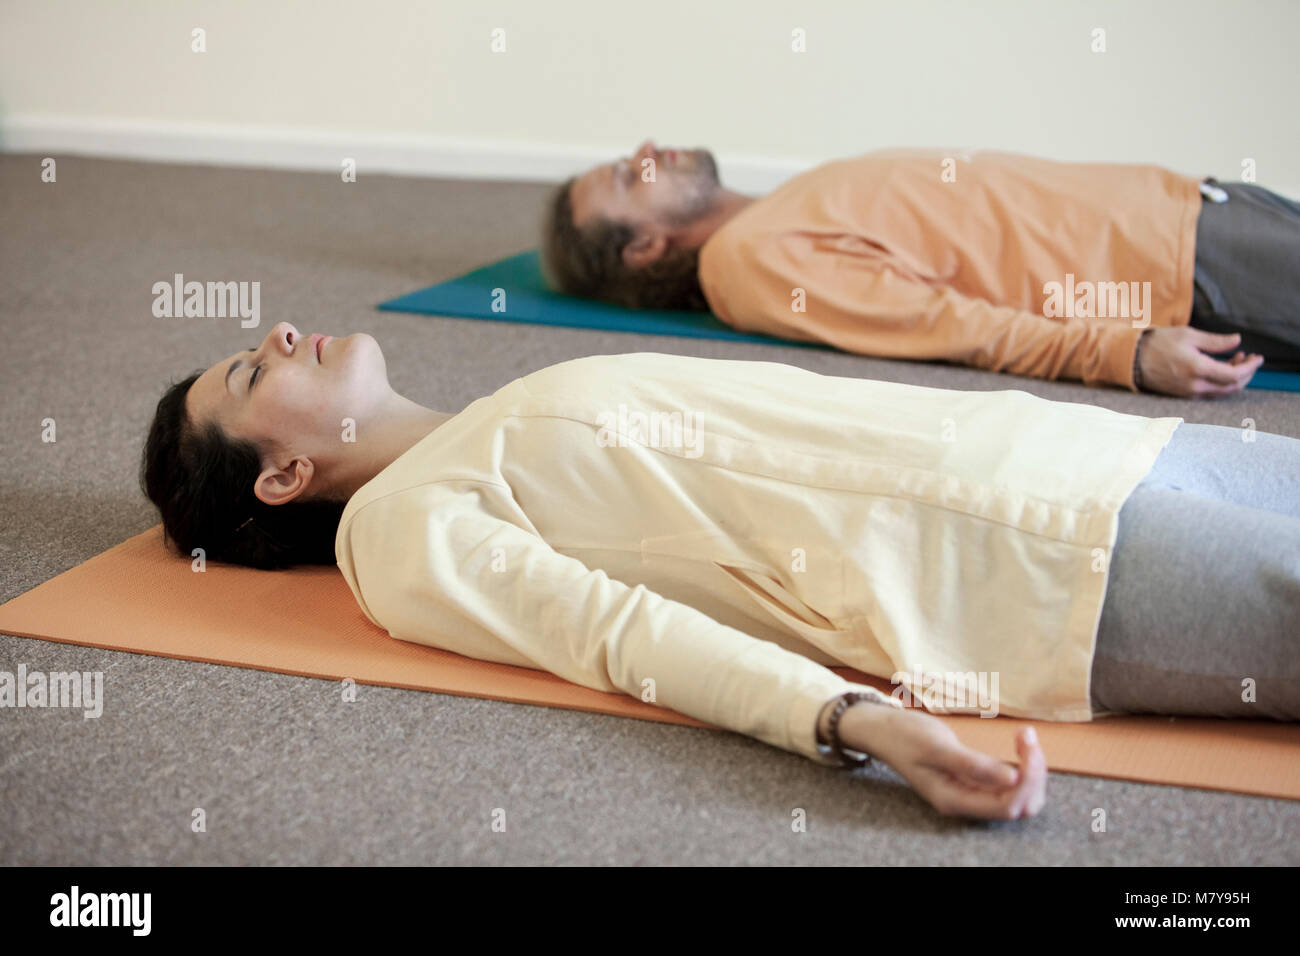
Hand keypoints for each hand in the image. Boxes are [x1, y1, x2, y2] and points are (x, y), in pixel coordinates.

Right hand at [845, 705, 1046, 819]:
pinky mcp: (974, 780)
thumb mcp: (937, 747)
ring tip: (1026, 738)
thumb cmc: (904, 736)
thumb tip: (1013, 780)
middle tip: (1028, 737)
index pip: (1007, 805)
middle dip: (1032, 775)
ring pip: (1018, 796)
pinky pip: (1009, 784)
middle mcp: (966, 803)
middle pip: (1018, 805)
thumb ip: (974, 766)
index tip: (1027, 743)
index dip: (1026, 780)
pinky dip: (1021, 766)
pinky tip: (1020, 744)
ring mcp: (970, 793)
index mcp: (955, 801)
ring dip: (1030, 771)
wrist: (884, 730)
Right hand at [1137, 327, 1263, 396]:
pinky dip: (1222, 382)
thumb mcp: (1188, 335)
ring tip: (1236, 360)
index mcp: (1198, 369)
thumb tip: (1237, 341)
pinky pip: (1211, 392)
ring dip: (1234, 378)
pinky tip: (1221, 368)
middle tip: (1249, 358)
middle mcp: (1195, 385)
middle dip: (1246, 373)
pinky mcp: (1184, 395)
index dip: (1250, 367)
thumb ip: (1215, 341)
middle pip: (1232, 387)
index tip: (1258, 357)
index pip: (1234, 375)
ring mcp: (1189, 392)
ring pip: (1222, 391)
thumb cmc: (1158, 343)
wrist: (1132, 359)